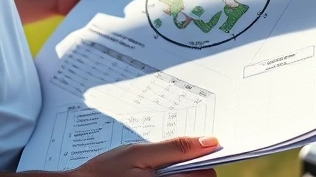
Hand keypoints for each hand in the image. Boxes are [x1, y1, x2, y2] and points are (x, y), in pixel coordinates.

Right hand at [68, 136, 219, 176]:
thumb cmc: (106, 171)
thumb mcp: (139, 152)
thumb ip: (176, 148)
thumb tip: (209, 142)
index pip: (207, 175)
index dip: (203, 159)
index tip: (194, 149)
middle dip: (189, 168)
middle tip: (164, 160)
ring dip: (178, 175)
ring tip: (153, 170)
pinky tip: (149, 175)